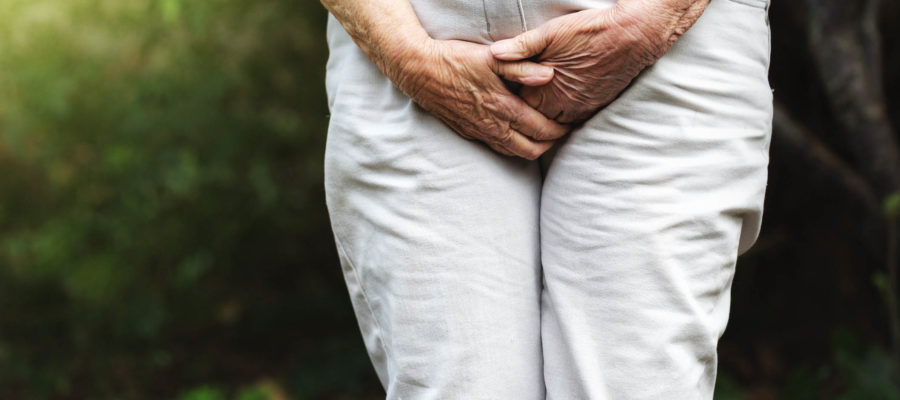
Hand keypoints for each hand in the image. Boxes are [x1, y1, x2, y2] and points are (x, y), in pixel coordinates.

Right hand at [387, 39, 570, 158]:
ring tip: (544, 136)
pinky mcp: (467, 132)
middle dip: (550, 144)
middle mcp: (492, 126)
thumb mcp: (491, 58)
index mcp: (502, 107)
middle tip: (562, 132)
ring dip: (532, 147)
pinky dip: (512, 146)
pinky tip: (516, 135)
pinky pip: (496, 148)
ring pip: (513, 152)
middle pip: (531, 149)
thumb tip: (549, 75)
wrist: (418, 70)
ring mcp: (478, 132)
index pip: (541, 130)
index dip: (560, 130)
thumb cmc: (455, 60)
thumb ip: (522, 68)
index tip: (572, 123)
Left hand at [490, 0, 708, 123]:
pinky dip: (559, 113)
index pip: (515, 107)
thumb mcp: (550, 34)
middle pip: (531, 119)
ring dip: (541, 113)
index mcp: (546, 93)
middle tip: (508, 100)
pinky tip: (554, 100)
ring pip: (551, 122)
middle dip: (520, 110)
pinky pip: (569, 119)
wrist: (634, 36)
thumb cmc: (590, 32)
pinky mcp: (593, 108)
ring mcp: (579, 111)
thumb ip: (520, 47)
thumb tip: (493, 54)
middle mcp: (562, 108)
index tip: (497, 91)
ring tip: (532, 99)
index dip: (505, 98)